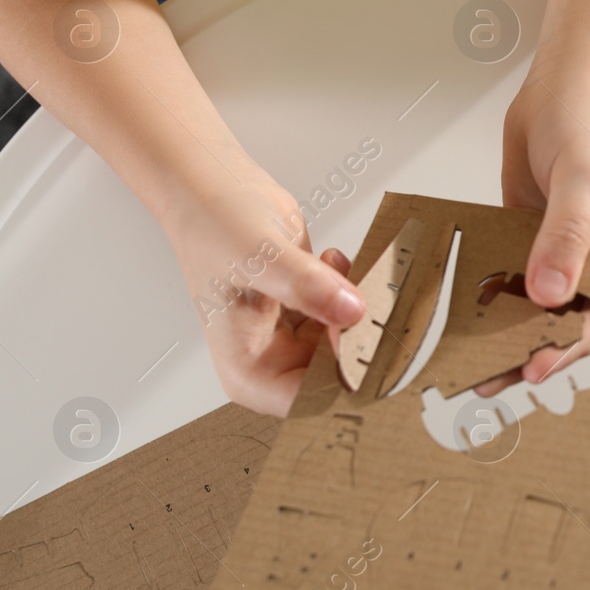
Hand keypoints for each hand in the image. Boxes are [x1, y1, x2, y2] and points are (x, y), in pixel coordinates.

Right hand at [162, 168, 365, 414]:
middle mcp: (273, 363)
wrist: (212, 187)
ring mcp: (295, 340)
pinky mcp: (312, 314)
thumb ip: (305, 286)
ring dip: (364, 313)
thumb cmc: (212, 223)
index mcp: (249, 371)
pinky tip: (336, 263)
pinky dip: (356, 292)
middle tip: (377, 298)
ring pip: (350, 347)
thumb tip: (351, 311)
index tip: (365, 335)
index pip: (311, 402)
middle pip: (339, 379)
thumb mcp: (258, 255)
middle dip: (363, 342)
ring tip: (349, 272)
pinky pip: (351, 318)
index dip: (345, 376)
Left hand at [488, 58, 589, 391]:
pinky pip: (514, 277)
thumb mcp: (585, 176)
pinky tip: (463, 322)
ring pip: (542, 306)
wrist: (569, 74)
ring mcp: (570, 251)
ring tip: (472, 367)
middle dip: (535, 348)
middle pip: (573, 318)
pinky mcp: (535, 239)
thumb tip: (549, 295)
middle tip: (492, 378)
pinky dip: (493, 299)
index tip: (537, 364)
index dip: (574, 342)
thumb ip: (567, 236)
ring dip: (509, 333)